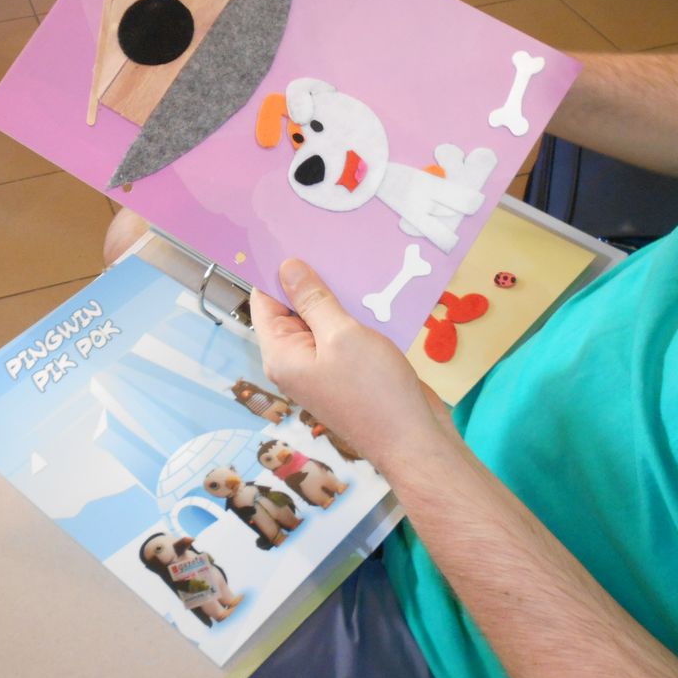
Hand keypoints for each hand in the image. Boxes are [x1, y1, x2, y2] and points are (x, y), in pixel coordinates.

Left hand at [250, 258, 445, 468]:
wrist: (413, 440)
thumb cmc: (375, 392)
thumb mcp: (342, 335)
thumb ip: (313, 300)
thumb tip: (287, 268)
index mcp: (281, 354)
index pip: (264, 302)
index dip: (275, 272)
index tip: (289, 238)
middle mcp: (296, 361)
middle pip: (293, 309)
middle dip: (309, 280)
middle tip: (327, 242)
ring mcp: (323, 367)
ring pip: (322, 319)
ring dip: (337, 296)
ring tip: (352, 260)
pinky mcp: (348, 370)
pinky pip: (343, 334)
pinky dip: (354, 314)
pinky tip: (373, 292)